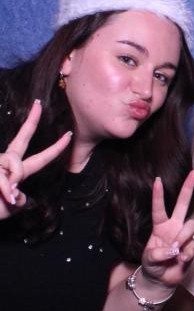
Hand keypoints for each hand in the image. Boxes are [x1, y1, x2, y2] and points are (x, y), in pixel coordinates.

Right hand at [0, 101, 71, 219]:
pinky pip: (3, 174)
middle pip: (22, 140)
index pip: (40, 158)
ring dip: (13, 180)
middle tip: (39, 103)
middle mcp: (6, 163)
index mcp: (17, 172)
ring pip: (15, 163)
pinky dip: (5, 186)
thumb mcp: (13, 207)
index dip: (55, 148)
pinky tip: (4, 195)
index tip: (69, 135)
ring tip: (7, 197)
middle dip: (32, 121)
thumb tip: (16, 190)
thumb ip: (20, 199)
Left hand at [140, 168, 193, 288]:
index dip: (158, 195)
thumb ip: (159, 253)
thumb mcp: (149, 259)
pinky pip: (193, 246)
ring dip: (183, 237)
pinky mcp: (192, 247)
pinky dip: (186, 254)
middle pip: (183, 203)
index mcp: (160, 226)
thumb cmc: (152, 266)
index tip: (157, 179)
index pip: (159, 208)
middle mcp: (174, 227)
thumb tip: (175, 249)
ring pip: (191, 226)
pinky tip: (180, 260)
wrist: (161, 280)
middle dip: (189, 187)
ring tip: (175, 250)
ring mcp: (184, 236)